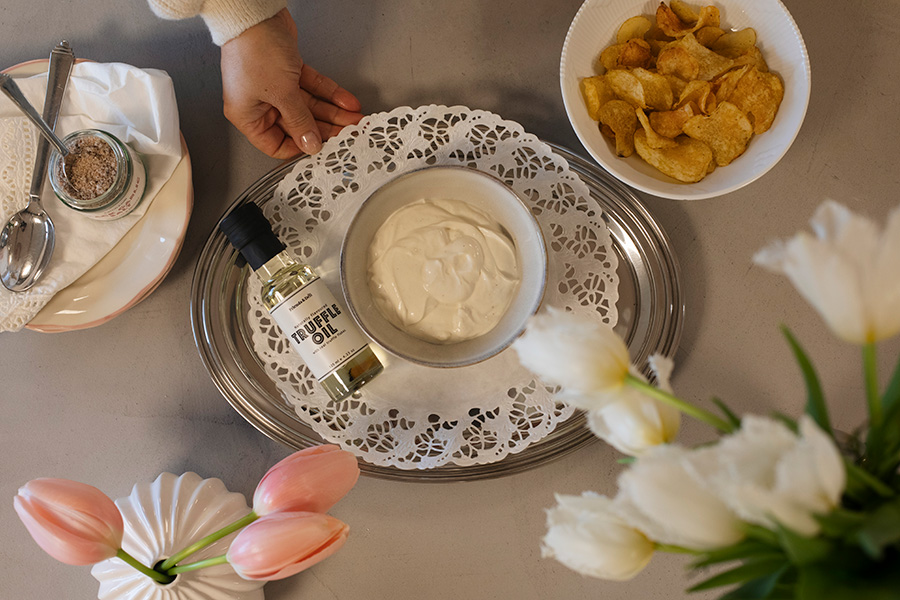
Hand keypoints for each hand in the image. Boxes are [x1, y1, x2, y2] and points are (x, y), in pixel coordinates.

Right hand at [220, 8, 362, 157]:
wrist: (256, 14)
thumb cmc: (253, 49)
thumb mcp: (281, 93)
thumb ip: (299, 121)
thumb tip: (310, 144)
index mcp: (247, 116)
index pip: (275, 145)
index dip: (299, 148)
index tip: (321, 149)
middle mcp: (260, 103)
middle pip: (298, 124)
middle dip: (325, 129)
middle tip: (346, 134)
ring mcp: (275, 86)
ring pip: (309, 106)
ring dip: (333, 112)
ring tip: (353, 118)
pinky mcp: (288, 71)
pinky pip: (312, 87)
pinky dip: (329, 93)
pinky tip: (346, 102)